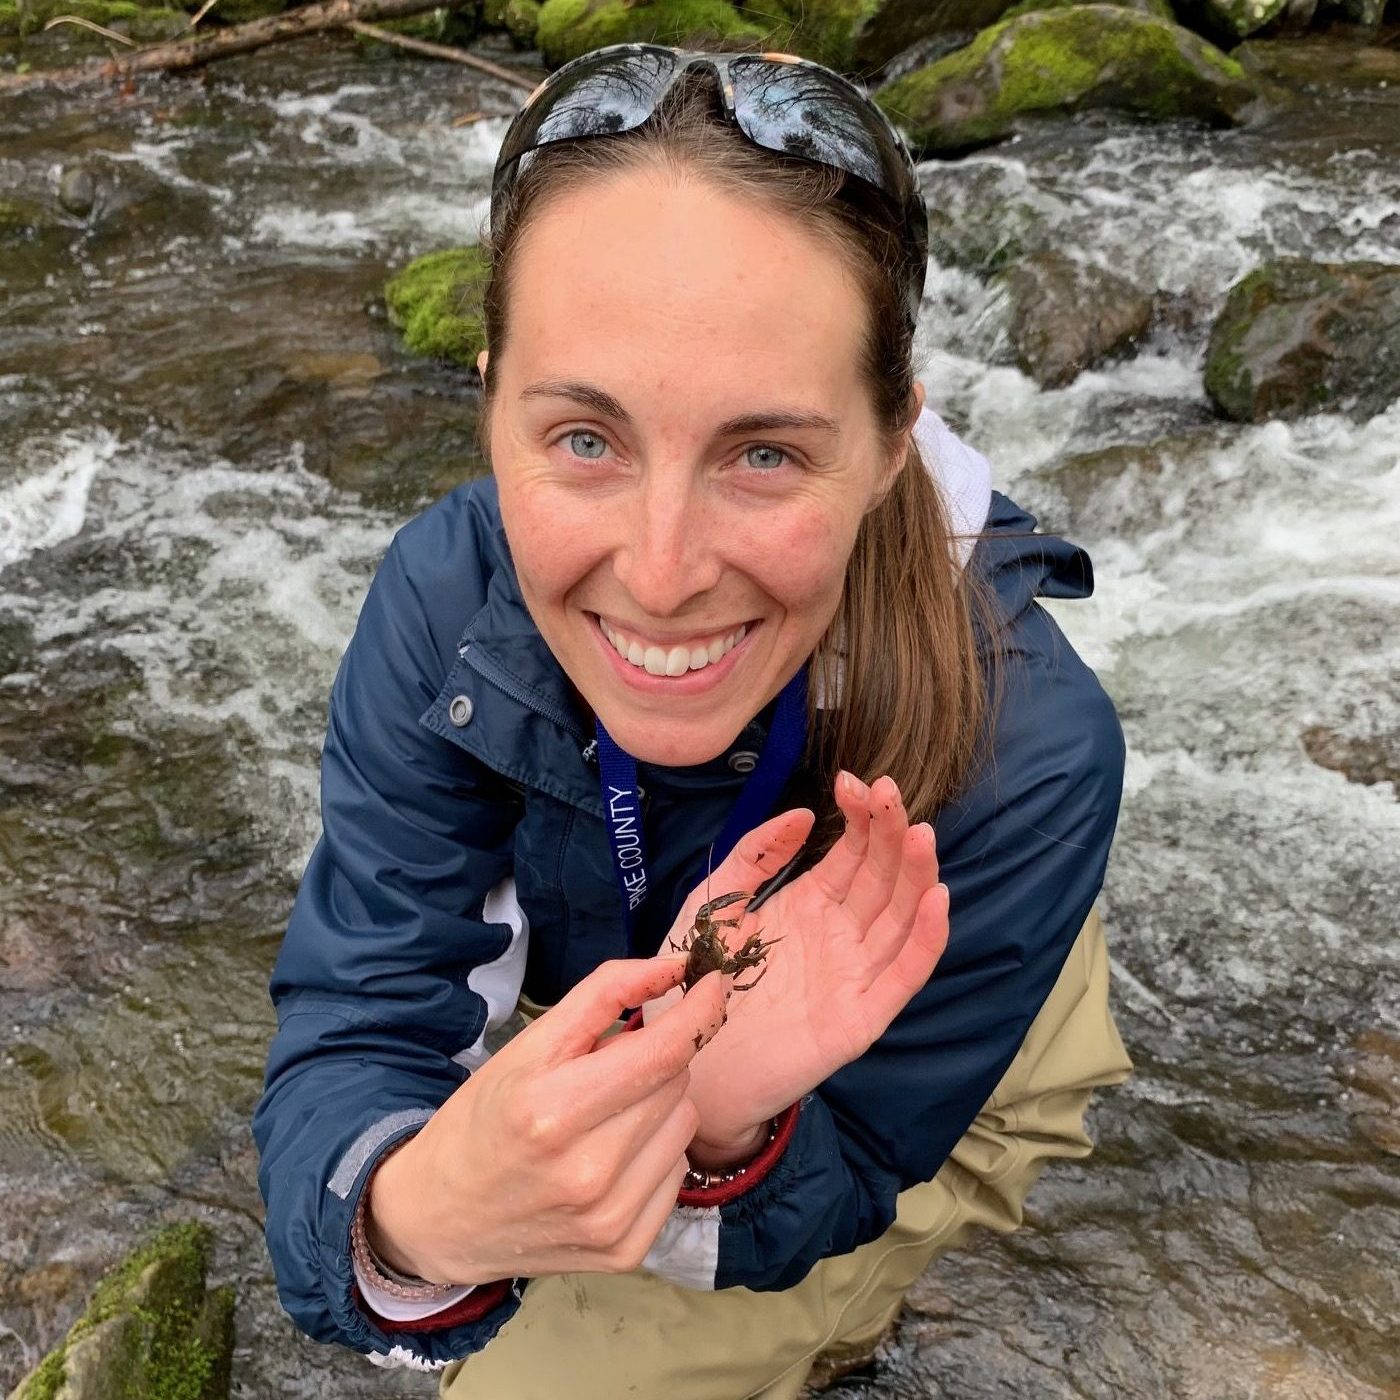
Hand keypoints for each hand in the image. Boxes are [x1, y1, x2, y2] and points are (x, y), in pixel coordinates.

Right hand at [364, 956, 729, 1284]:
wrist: (440, 1220)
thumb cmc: (486, 1118)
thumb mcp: (530, 1045)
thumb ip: (604, 994)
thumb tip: (674, 967)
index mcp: (552, 1111)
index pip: (663, 1053)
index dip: (698, 1011)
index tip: (712, 983)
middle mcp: (587, 1173)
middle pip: (676, 1082)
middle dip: (655, 1059)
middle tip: (608, 1071)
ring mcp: (610, 1219)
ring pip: (686, 1124)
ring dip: (659, 1106)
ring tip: (605, 1117)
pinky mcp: (627, 1250)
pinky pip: (679, 1171)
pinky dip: (657, 1153)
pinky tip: (612, 1158)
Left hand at [670, 772, 948, 1165]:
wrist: (682, 1065)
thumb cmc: (695, 983)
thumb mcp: (715, 904)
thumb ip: (755, 857)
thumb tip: (804, 814)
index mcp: (810, 905)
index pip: (852, 852)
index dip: (860, 816)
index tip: (855, 781)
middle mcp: (840, 935)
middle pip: (882, 876)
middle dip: (890, 833)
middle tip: (889, 793)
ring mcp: (854, 974)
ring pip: (899, 917)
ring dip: (915, 875)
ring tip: (921, 834)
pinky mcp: (860, 1017)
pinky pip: (902, 975)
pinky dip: (924, 938)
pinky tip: (936, 899)